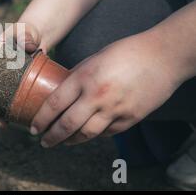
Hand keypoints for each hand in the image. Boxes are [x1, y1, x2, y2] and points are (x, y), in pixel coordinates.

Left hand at [30, 31, 182, 146]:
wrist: (162, 56)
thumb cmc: (125, 52)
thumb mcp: (93, 59)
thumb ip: (76, 76)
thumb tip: (61, 91)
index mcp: (84, 78)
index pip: (54, 104)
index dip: (41, 119)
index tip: (33, 128)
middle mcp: (97, 96)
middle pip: (67, 125)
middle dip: (52, 137)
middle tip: (43, 142)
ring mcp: (115, 109)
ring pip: (86, 134)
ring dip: (71, 141)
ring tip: (62, 142)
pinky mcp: (131, 118)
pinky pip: (107, 133)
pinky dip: (94, 135)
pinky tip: (87, 134)